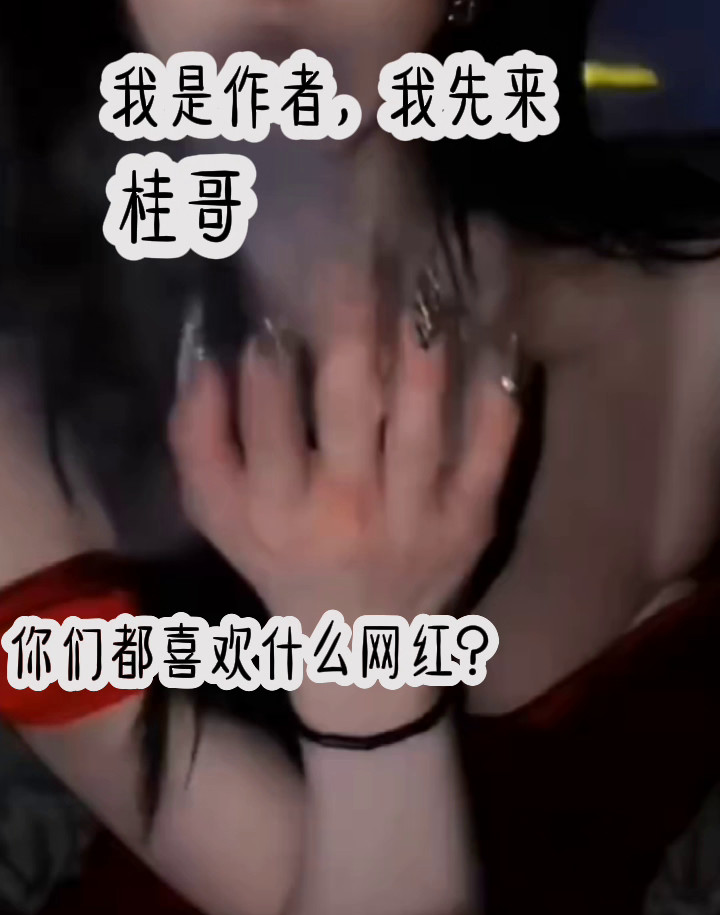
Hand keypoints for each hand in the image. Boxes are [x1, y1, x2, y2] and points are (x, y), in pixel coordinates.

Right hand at [169, 270, 518, 638]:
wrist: (360, 645)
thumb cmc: (280, 558)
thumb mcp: (218, 514)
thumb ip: (198, 441)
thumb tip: (209, 362)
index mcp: (278, 512)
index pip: (269, 433)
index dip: (269, 376)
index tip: (273, 321)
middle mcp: (349, 514)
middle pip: (352, 416)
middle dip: (352, 338)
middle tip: (356, 270)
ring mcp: (416, 518)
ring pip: (423, 425)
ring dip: (422, 354)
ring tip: (421, 293)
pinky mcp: (470, 521)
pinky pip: (488, 454)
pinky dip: (494, 401)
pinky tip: (494, 346)